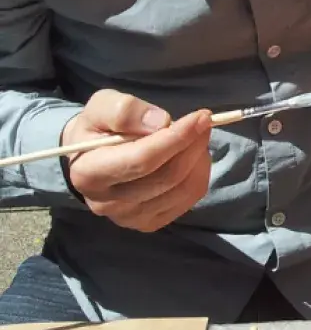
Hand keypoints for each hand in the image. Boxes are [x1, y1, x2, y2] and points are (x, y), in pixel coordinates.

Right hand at [61, 90, 212, 232]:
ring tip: (194, 137)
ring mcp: (129, 218)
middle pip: (168, 177)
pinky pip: (189, 198)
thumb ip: (124, 111)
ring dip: (199, 158)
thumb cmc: (97, 129)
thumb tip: (161, 122)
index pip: (142, 160)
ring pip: (183, 189)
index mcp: (89, 173)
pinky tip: (191, 157)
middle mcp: (106, 203)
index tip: (201, 117)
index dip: (177, 138)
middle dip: (193, 145)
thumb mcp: (101, 106)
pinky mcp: (148, 223)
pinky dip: (199, 173)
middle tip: (203, 121)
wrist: (87, 158)